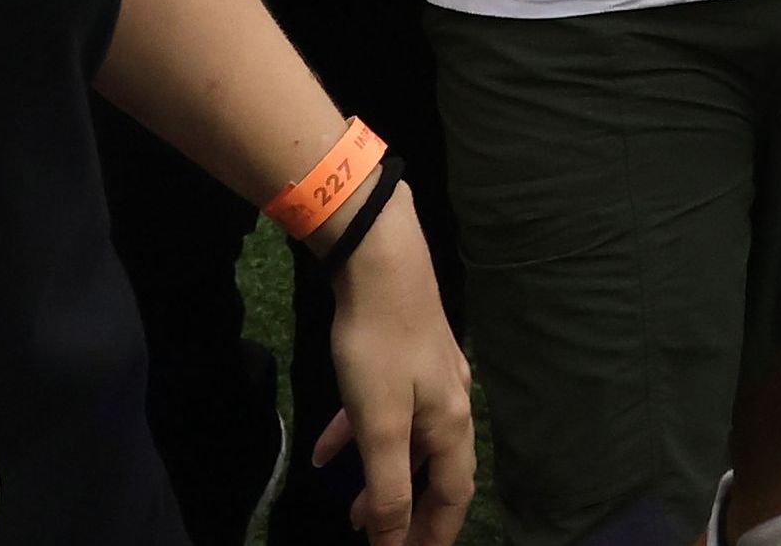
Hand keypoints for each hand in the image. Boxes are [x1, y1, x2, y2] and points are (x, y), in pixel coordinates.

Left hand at [313, 204, 473, 545]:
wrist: (379, 262)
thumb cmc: (380, 345)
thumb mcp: (380, 424)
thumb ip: (387, 486)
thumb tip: (392, 539)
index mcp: (452, 425)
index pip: (453, 495)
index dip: (435, 533)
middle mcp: (450, 404)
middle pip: (435, 472)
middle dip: (408, 511)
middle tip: (383, 540)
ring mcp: (429, 377)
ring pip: (408, 444)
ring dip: (381, 478)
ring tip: (349, 508)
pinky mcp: (405, 356)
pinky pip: (385, 412)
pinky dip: (360, 436)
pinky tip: (326, 449)